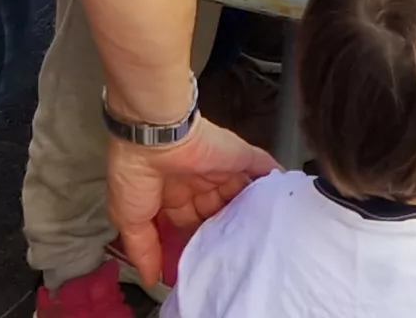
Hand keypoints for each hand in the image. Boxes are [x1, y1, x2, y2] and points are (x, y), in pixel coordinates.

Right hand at [105, 115, 276, 286]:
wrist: (155, 136)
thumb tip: (150, 279)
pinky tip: (283, 198)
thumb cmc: (136, 176)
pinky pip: (262, 167)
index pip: (187, 220)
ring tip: (261, 233)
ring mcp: (219, 167)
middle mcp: (195, 180)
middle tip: (235, 250)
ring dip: (248, 209)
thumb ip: (144, 249)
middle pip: (216, 208)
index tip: (204, 258)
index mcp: (169, 192)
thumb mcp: (131, 219)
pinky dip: (273, 180)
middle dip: (224, 226)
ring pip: (239, 191)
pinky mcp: (240, 155)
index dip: (195, 237)